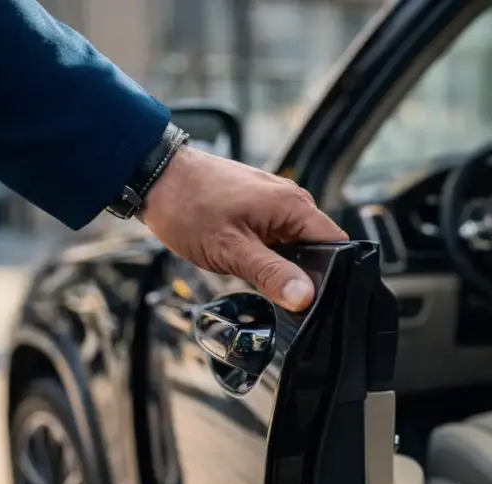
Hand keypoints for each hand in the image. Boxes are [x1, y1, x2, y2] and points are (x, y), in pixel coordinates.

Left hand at [141, 145, 347, 311]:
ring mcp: (275, 202)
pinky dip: (270, 253)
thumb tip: (305, 296)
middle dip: (307, 273)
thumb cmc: (188, 205)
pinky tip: (250, 262)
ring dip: (283, 264)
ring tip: (259, 274)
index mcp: (294, 206)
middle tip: (283, 295)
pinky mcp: (260, 207)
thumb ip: (272, 274)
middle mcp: (291, 200)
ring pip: (296, 244)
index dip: (334, 274)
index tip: (319, 299)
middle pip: (319, 247)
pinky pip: (279, 236)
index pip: (337, 244)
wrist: (154, 175)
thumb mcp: (231, 249)